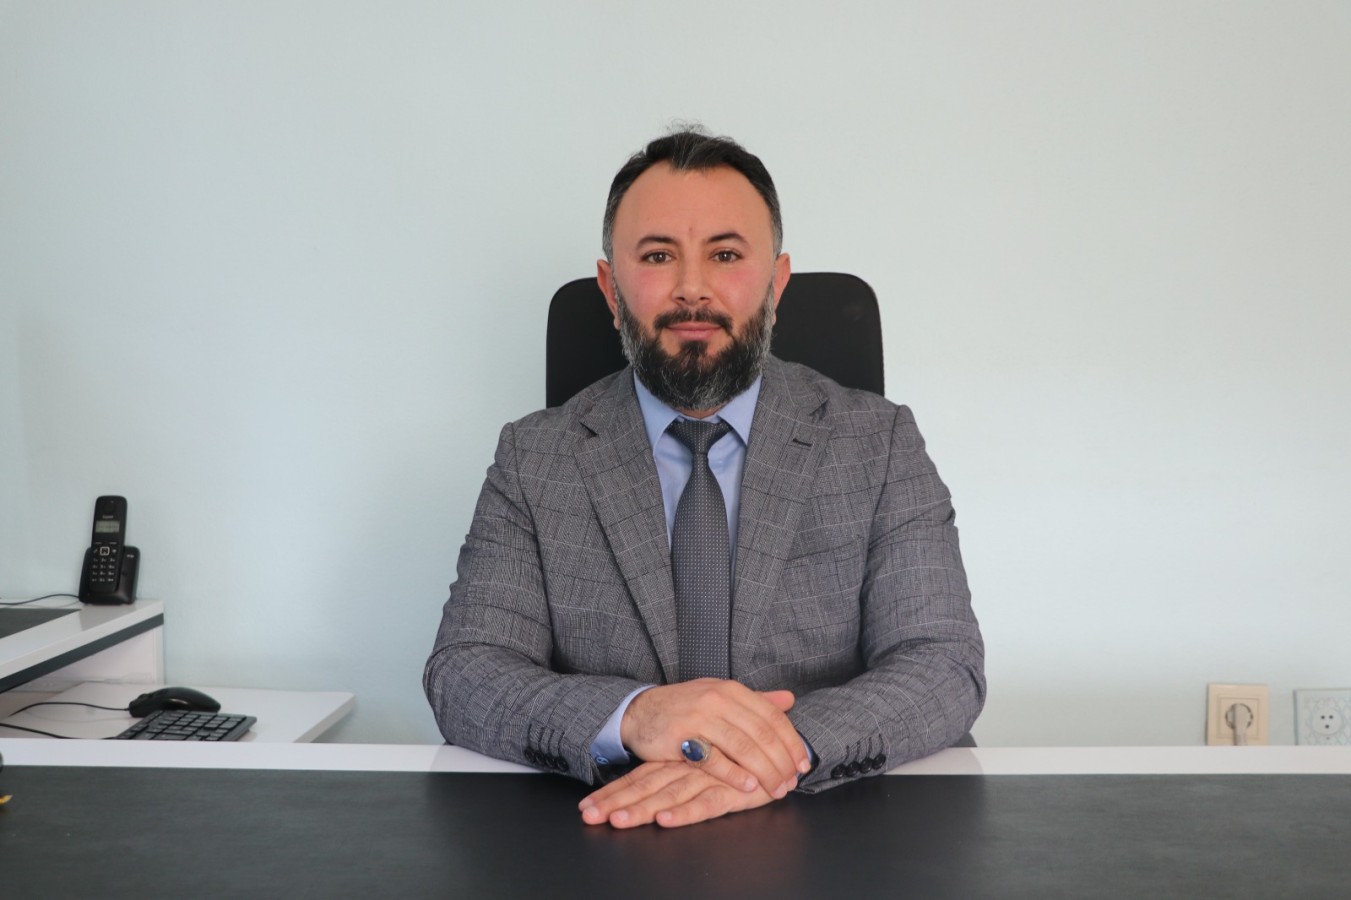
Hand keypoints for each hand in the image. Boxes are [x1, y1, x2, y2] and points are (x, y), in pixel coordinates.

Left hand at [579, 760, 777, 827]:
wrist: (784, 751)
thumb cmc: (742, 760)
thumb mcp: (706, 764)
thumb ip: (681, 770)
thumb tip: (649, 787)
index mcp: (678, 761)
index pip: (639, 777)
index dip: (612, 792)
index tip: (586, 808)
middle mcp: (689, 768)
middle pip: (646, 787)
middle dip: (616, 803)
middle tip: (589, 817)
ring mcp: (709, 778)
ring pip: (669, 795)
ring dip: (642, 809)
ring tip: (616, 820)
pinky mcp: (731, 790)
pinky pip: (705, 803)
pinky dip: (685, 812)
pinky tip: (665, 820)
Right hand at [620, 679, 809, 798]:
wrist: (640, 711)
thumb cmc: (685, 707)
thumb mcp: (720, 695)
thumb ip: (756, 700)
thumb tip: (790, 700)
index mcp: (731, 689)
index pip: (772, 716)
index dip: (791, 742)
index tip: (803, 763)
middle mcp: (718, 700)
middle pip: (761, 733)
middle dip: (782, 761)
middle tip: (792, 782)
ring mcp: (699, 717)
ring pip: (743, 747)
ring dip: (765, 771)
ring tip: (776, 788)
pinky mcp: (681, 738)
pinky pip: (714, 759)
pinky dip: (734, 774)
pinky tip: (748, 786)